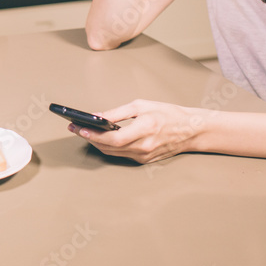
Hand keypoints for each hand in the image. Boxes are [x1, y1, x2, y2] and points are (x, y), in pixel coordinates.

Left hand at [68, 99, 204, 163]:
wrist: (190, 130)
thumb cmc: (168, 114)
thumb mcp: (142, 105)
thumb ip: (118, 112)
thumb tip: (97, 116)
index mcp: (145, 129)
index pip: (113, 138)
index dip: (94, 135)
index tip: (79, 128)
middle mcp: (144, 146)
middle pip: (110, 147)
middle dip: (90, 138)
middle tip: (74, 127)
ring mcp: (144, 156)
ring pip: (113, 153)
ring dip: (96, 143)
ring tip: (83, 131)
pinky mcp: (144, 160)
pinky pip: (121, 155)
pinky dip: (109, 147)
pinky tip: (100, 138)